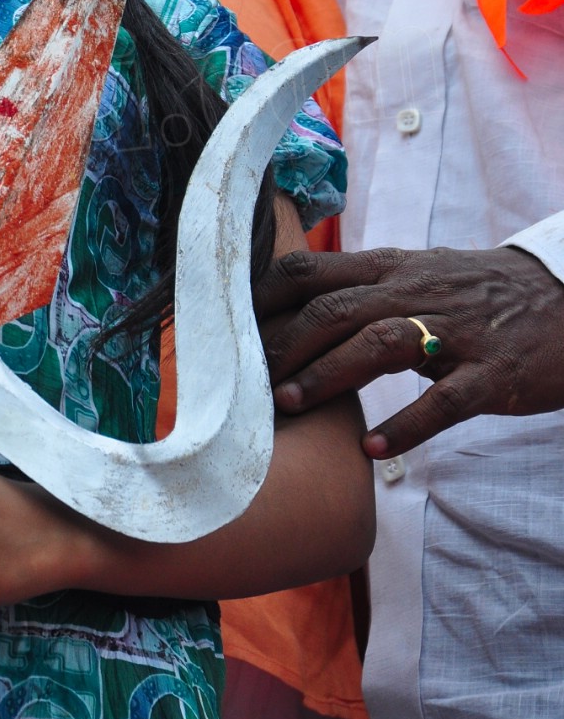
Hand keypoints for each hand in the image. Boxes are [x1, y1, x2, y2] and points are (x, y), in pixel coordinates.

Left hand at [256, 245, 563, 457]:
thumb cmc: (476, 293)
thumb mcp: (416, 276)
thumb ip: (360, 290)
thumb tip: (290, 311)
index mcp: (393, 269)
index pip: (313, 270)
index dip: (264, 298)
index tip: (227, 329)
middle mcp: (418, 293)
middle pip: (336, 309)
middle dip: (285, 346)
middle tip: (250, 384)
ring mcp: (458, 332)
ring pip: (381, 345)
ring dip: (328, 376)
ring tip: (289, 407)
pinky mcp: (492, 373)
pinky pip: (445, 401)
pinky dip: (406, 426)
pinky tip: (374, 449)